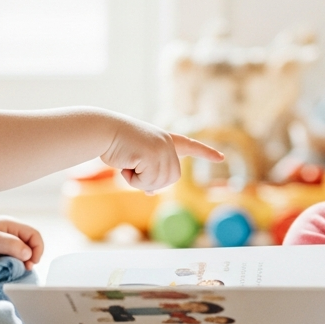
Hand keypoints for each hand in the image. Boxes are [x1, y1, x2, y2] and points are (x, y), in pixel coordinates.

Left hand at [0, 215, 44, 268]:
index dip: (37, 250)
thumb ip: (11, 245)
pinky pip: (9, 262)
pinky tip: (4, 273)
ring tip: (12, 273)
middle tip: (22, 271)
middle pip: (30, 246)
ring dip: (19, 265)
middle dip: (30, 259)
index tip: (30, 264)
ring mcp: (1, 245)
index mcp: (10, 225)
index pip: (35, 236)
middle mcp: (8, 234)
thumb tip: (29, 254)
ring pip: (20, 256)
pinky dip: (10, 268)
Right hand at [103, 116, 222, 192]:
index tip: (221, 158)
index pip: (190, 146)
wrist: (103, 131)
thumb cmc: (116, 144)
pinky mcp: (153, 154)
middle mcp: (168, 143)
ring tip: (128, 161)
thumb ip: (148, 172)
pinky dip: (132, 178)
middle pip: (170, 178)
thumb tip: (152, 192)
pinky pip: (146, 181)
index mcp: (167, 140)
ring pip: (158, 182)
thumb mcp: (136, 160)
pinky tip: (125, 162)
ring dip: (139, 179)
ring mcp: (162, 149)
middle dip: (149, 179)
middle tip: (133, 165)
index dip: (206, 152)